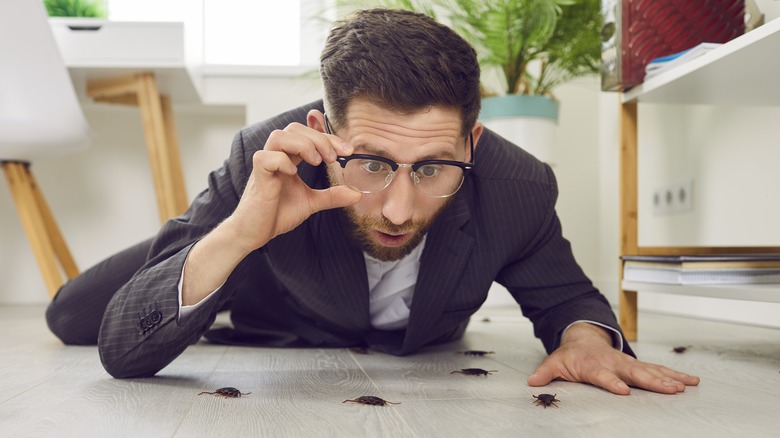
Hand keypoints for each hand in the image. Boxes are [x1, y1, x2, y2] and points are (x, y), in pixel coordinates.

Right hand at [225, 117, 361, 252]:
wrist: (255, 232)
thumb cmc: (277, 213)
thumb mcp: (311, 202)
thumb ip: (332, 195)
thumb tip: (357, 194)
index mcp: (289, 158)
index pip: (309, 135)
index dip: (329, 138)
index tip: (348, 150)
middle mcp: (276, 156)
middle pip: (294, 129)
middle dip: (319, 138)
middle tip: (334, 157)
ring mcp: (265, 164)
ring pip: (279, 136)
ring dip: (302, 145)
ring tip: (317, 161)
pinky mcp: (258, 177)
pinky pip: (265, 158)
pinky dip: (282, 161)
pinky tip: (294, 173)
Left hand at [527, 322, 699, 394]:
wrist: (583, 338)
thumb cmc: (572, 355)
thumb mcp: (555, 362)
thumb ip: (545, 373)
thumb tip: (532, 382)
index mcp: (594, 365)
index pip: (603, 375)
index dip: (612, 382)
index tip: (623, 391)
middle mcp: (615, 363)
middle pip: (634, 373)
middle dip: (652, 381)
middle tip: (670, 390)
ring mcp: (628, 364)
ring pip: (652, 370)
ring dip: (669, 378)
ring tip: (686, 386)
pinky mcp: (638, 365)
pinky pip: (659, 370)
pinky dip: (675, 375)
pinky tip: (691, 381)